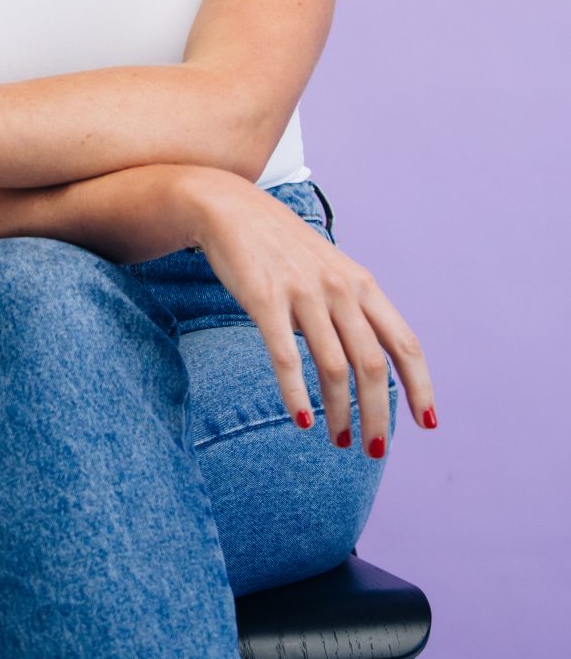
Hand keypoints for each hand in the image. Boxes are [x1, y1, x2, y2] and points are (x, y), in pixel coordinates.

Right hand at [189, 170, 436, 456]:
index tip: (427, 422)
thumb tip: (375, 362)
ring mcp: (303, 294)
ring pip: (334, 368)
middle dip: (379, 415)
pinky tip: (303, 421)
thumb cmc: (283, 247)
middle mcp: (340, 290)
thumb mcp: (331, 270)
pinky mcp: (265, 301)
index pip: (404, 343)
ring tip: (339, 440)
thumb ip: (354, 308)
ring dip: (340, 413)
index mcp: (362, 285)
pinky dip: (297, 395)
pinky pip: (286, 357)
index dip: (419, 386)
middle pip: (372, 365)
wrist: (231, 209)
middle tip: (375, 450)